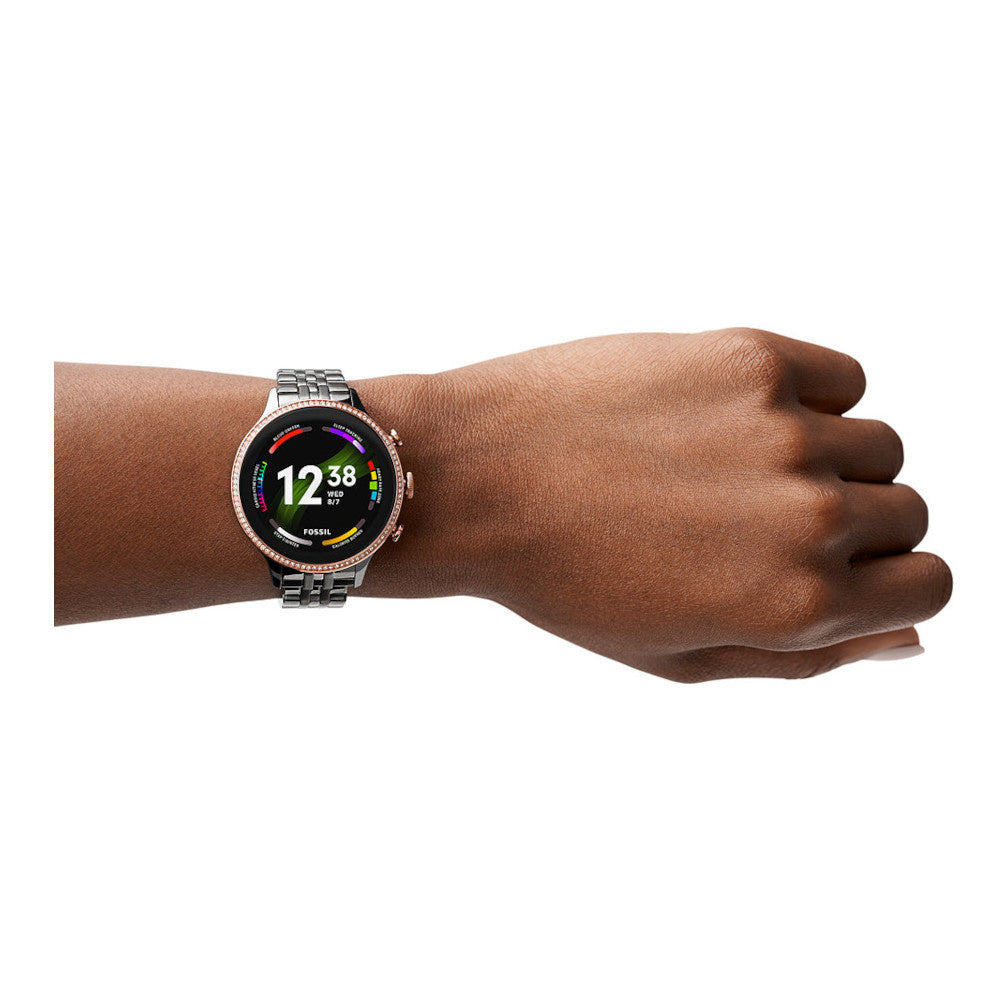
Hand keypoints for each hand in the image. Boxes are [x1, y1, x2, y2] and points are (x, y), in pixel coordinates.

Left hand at [363, 329, 951, 680]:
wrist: (478, 479)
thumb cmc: (568, 579)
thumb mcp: (684, 658)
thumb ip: (808, 657)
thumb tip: (909, 639)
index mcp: (799, 606)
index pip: (929, 587)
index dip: (886, 582)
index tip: (834, 569)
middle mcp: (810, 517)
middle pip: (908, 511)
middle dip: (854, 524)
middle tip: (755, 519)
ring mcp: (785, 429)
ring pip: (879, 443)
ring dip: (829, 459)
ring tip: (731, 468)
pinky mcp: (751, 357)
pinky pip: (843, 378)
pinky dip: (811, 398)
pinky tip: (735, 417)